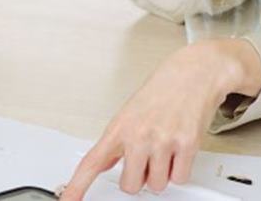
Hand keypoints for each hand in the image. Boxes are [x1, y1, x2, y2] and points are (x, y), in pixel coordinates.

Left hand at [60, 39, 260, 198]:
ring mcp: (162, 140)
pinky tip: (177, 147)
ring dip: (161, 172)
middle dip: (139, 176)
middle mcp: (138, 134)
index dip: (78, 185)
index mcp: (119, 126)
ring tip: (164, 145)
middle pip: (130, 186)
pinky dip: (179, 168)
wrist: (192, 72)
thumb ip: (118, 141)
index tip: (68, 200)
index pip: (93, 162)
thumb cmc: (161, 90)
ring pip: (157, 185)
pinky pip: (179, 178)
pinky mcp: (186, 145)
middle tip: (146, 156)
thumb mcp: (130, 112)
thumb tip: (105, 164)